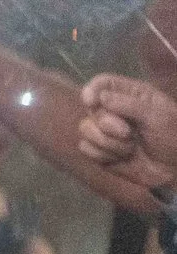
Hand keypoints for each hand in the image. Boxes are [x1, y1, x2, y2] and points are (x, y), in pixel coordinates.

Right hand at [78, 74, 176, 191]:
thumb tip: (100, 98)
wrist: (174, 169)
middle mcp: (114, 110)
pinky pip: (85, 148)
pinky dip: (103, 155)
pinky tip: (121, 158)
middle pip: (92, 109)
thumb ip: (128, 104)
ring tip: (130, 148)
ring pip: (85, 129)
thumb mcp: (157, 116)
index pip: (102, 83)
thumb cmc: (172, 138)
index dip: (92, 90)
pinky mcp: (100, 150)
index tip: (91, 102)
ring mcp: (105, 131)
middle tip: (128, 133)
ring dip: (108, 142)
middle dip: (108, 125)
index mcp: (130, 95)